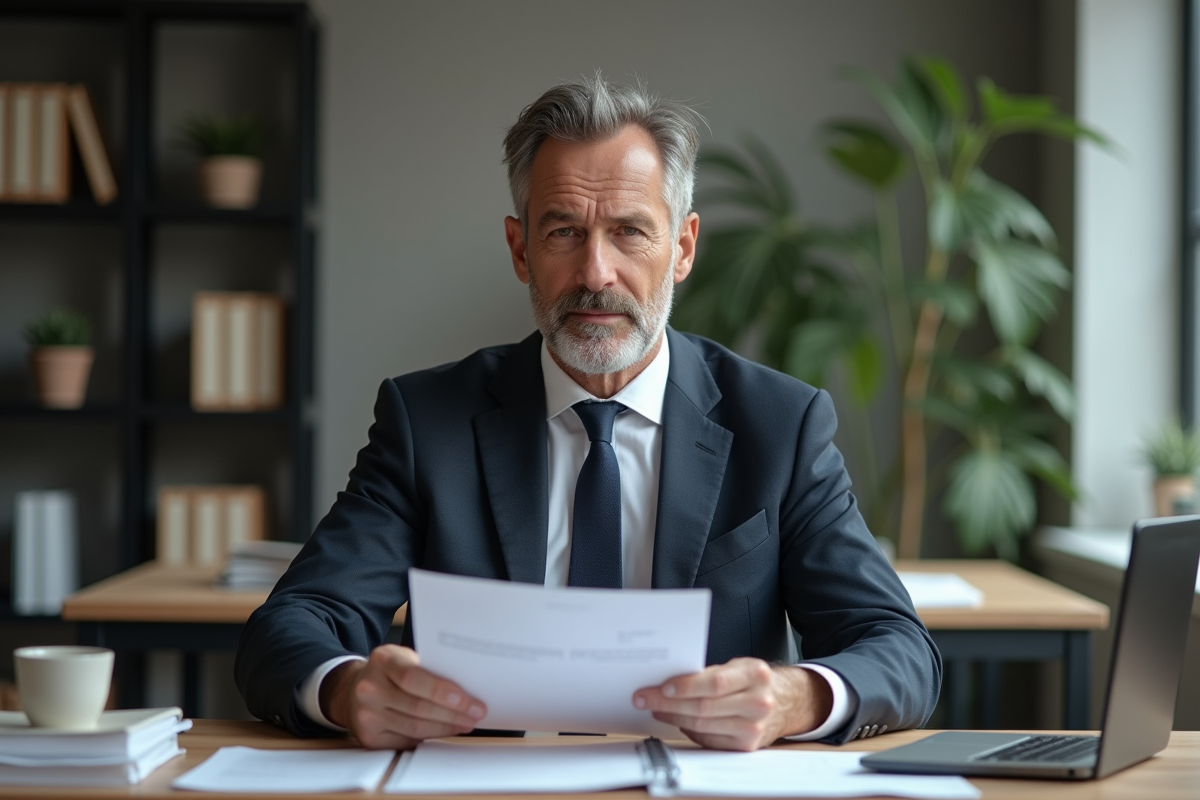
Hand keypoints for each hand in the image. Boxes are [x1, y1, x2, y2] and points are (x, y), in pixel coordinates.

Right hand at [321, 644, 486, 749]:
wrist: (353, 690)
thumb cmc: (390, 672)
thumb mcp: (404, 658)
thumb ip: (428, 668)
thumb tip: (467, 685)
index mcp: (382, 660)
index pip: (413, 678)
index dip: (442, 691)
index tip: (468, 700)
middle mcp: (369, 688)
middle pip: (418, 706)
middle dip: (453, 713)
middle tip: (475, 714)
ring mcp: (366, 715)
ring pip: (415, 727)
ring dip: (446, 727)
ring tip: (465, 723)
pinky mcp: (369, 737)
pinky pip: (407, 740)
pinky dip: (430, 737)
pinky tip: (444, 731)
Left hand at [632, 658, 832, 750]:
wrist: (786, 702)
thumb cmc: (754, 680)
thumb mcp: (739, 666)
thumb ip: (711, 673)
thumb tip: (670, 681)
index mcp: (756, 674)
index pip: (715, 683)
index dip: (686, 686)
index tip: (662, 686)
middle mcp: (758, 702)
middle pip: (704, 706)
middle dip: (668, 703)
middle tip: (645, 698)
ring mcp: (754, 727)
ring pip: (703, 725)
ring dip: (673, 717)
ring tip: (656, 708)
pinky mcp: (747, 745)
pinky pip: (709, 739)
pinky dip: (689, 730)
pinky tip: (677, 720)